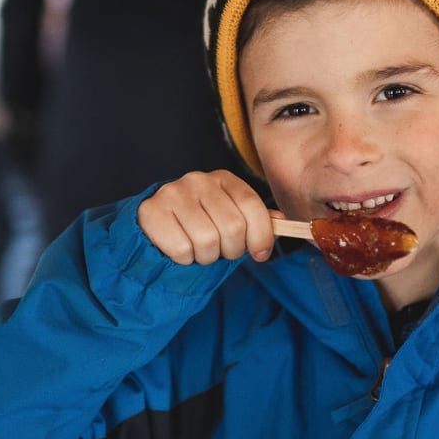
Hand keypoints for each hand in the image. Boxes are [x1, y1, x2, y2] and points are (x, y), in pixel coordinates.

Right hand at [137, 170, 274, 265]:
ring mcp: (173, 193)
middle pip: (232, 227)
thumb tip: (286, 223)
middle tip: (221, 251)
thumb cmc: (203, 224)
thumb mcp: (233, 218)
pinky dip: (185, 259)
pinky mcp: (152, 211)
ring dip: (207, 257)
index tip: (260, 254)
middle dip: (231, 250)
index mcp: (224, 179)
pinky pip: (182, 249)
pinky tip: (180, 249)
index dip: (261, 236)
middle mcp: (198, 180)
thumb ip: (258, 221)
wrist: (157, 225)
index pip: (252, 206)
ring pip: (207, 241)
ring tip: (200, 250)